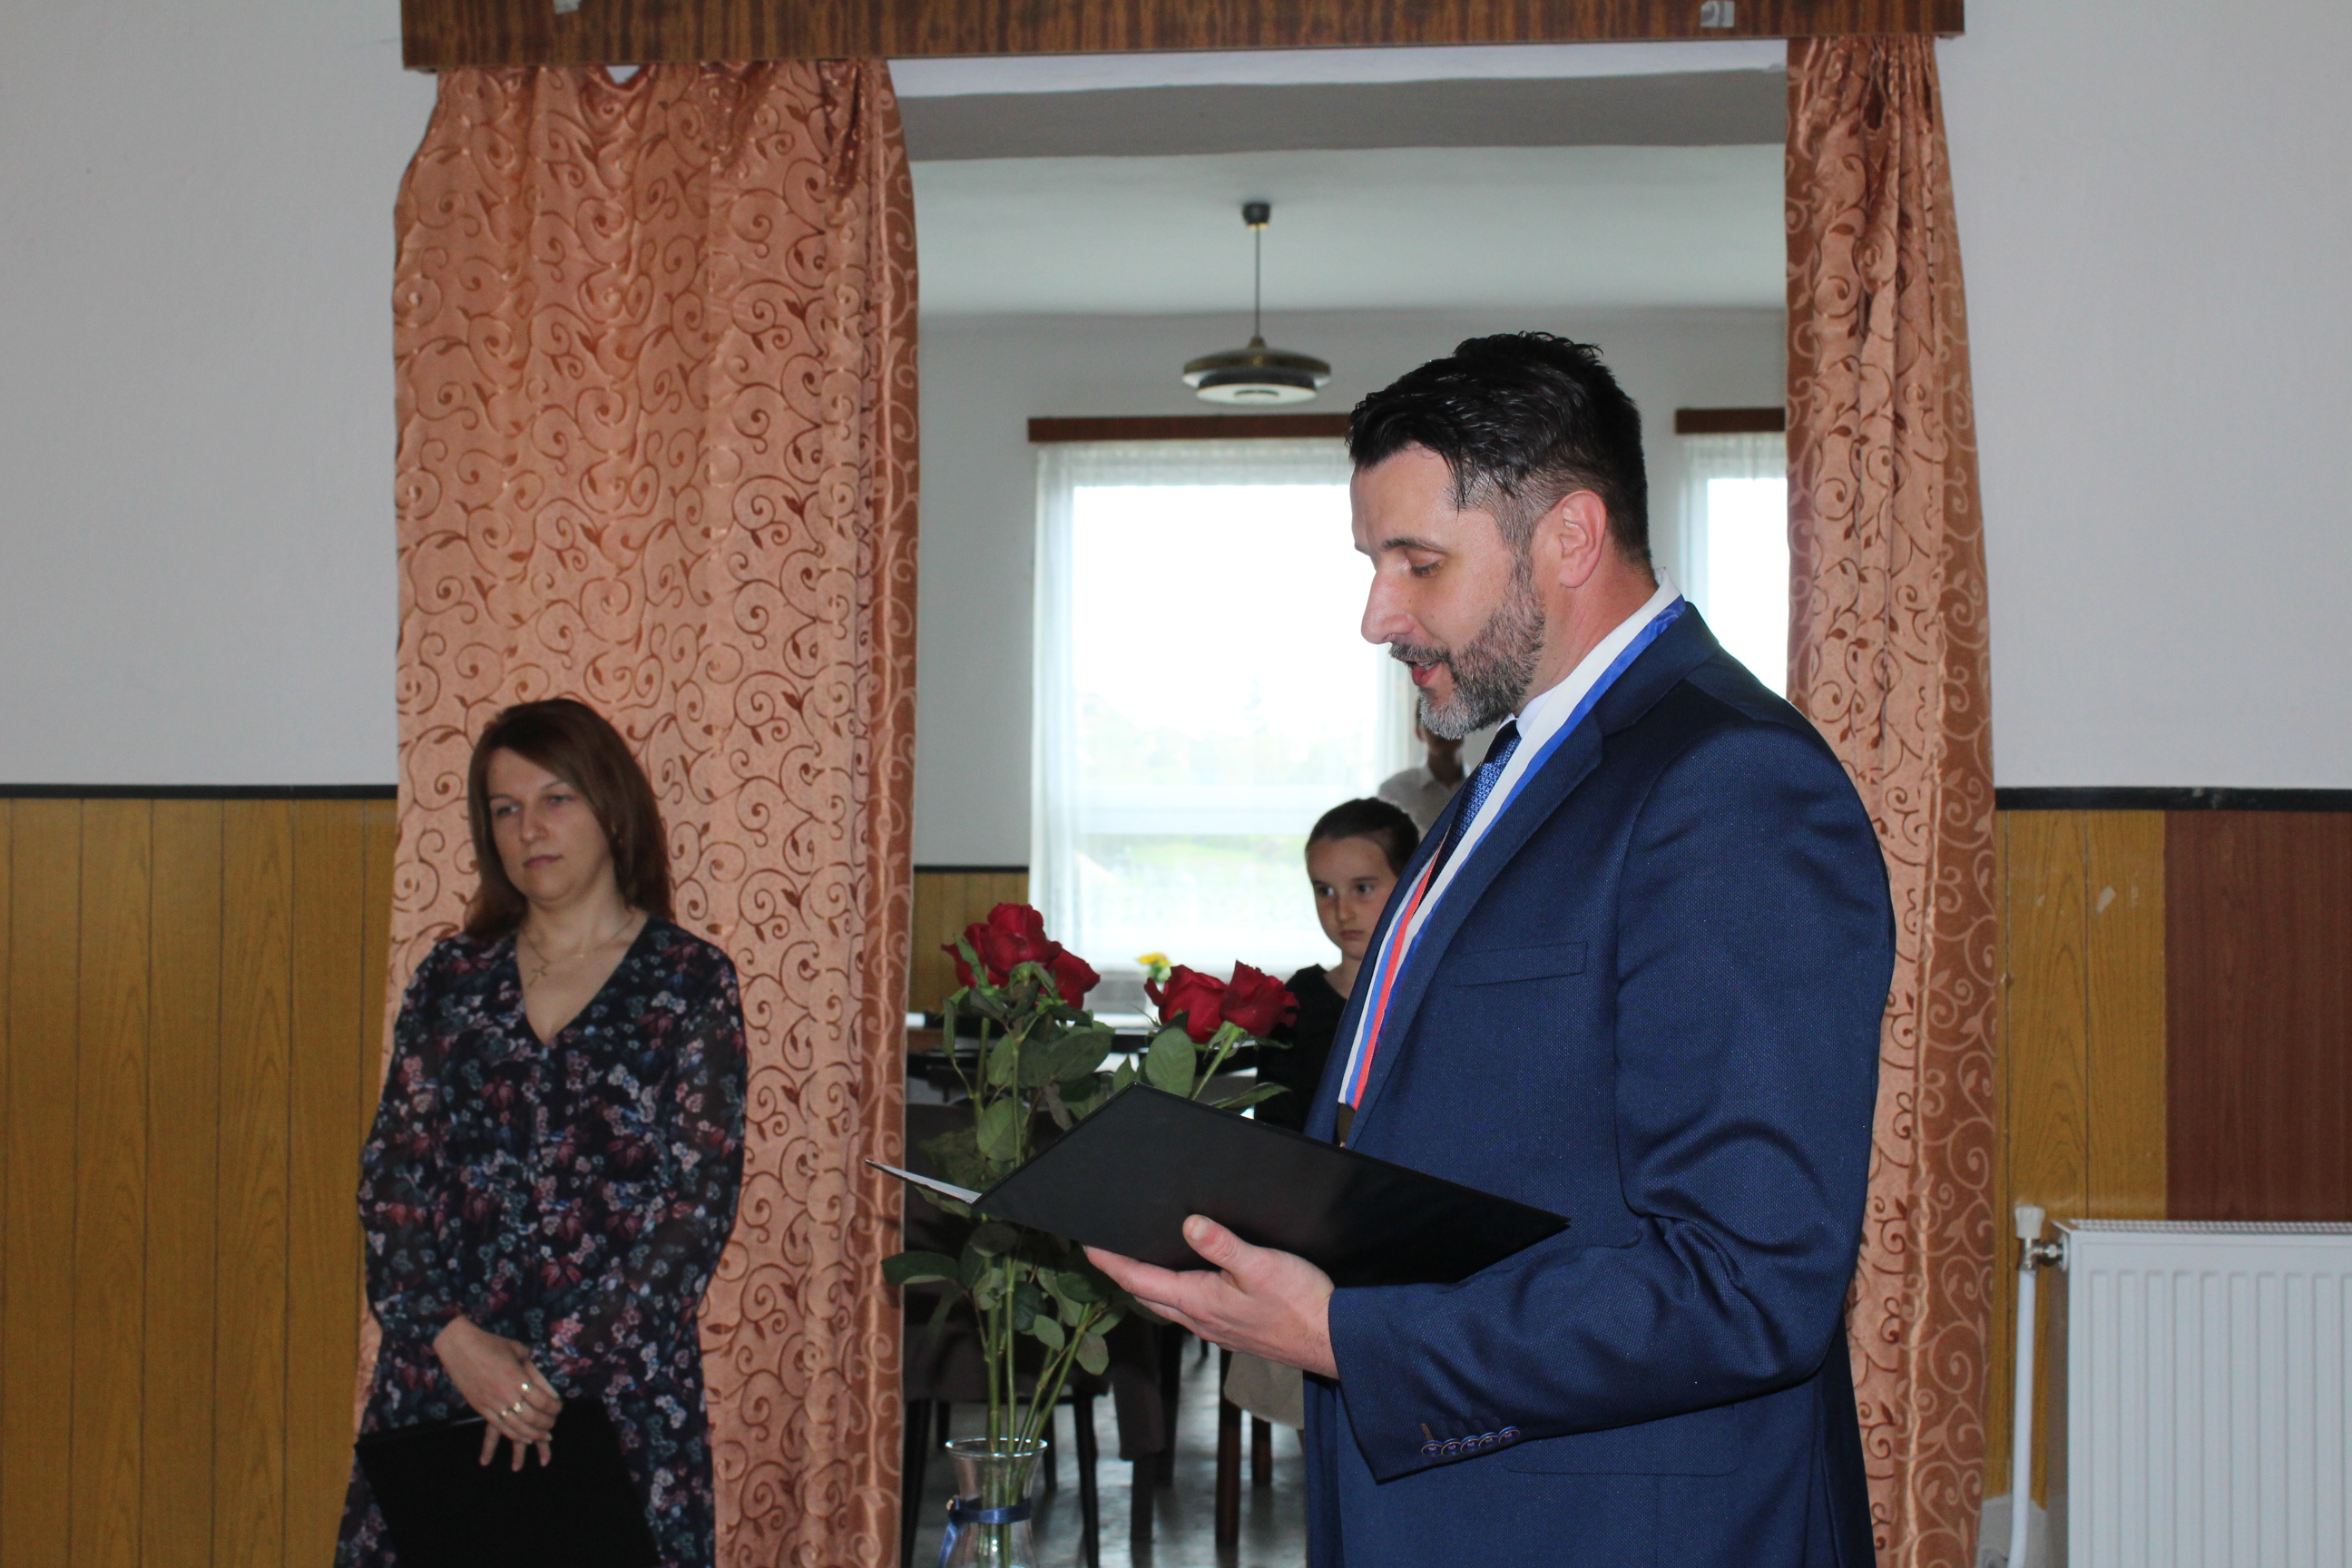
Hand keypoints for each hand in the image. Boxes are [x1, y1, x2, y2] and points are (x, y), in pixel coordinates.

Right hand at [433, 1317, 561, 1469]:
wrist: (459, 1347)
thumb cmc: (490, 1344)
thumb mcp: (518, 1351)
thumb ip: (533, 1369)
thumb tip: (547, 1386)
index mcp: (517, 1378)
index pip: (542, 1400)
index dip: (554, 1407)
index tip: (559, 1407)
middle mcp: (506, 1394)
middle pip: (532, 1417)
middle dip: (547, 1422)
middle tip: (554, 1422)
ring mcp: (492, 1403)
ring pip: (517, 1427)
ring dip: (534, 1434)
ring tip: (544, 1436)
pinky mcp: (480, 1408)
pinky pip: (500, 1427)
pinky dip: (515, 1435)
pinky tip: (525, 1438)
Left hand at [1088, 1216, 1338, 1378]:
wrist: (1331, 1341)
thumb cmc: (1299, 1305)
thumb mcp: (1261, 1265)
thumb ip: (1222, 1245)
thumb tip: (1187, 1224)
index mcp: (1199, 1301)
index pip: (1140, 1280)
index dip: (1111, 1262)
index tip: (1088, 1247)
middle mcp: (1200, 1320)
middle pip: (1148, 1295)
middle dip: (1124, 1273)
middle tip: (1105, 1253)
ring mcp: (1215, 1329)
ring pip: (1169, 1305)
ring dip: (1149, 1285)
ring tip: (1139, 1263)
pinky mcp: (1232, 1332)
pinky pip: (1191, 1312)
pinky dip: (1175, 1295)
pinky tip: (1188, 1285)